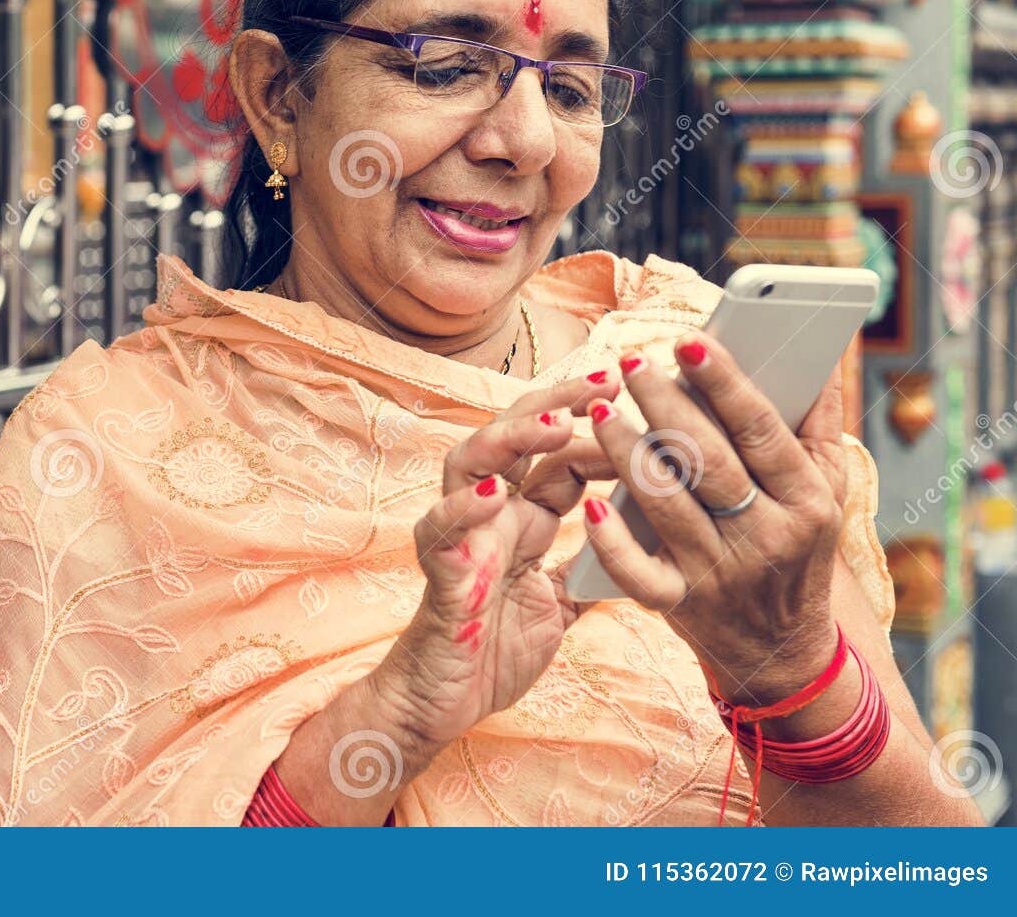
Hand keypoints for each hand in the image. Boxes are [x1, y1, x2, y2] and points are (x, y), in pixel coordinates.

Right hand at [370, 372, 620, 763]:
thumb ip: (590, 570)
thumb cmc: (493, 651)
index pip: (559, 456)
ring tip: (553, 426)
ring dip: (511, 439)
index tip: (643, 404)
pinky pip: (441, 529)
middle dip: (556, 403)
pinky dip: (463, 508)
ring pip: (470, 461)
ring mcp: (460, 536)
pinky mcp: (440, 571)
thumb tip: (642, 548)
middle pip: (514, 436)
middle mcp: (489, 516)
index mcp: (522, 520)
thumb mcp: (561, 606)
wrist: (445, 703)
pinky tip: (493, 495)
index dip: (596, 429)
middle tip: (605, 379)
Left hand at [580, 333, 848, 702]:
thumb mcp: (825, 491)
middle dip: (665, 406)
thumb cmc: (798, 546)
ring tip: (600, 410)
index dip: (724, 383)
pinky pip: (637, 573)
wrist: (784, 650)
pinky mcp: (680, 605)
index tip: (688, 341)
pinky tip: (591, 504)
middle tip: (631, 364)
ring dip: (626, 453)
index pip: (760, 430)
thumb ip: (818, 423)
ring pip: (665, 504)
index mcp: (806, 499)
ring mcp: (720, 573)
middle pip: (707, 461)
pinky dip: (612, 542)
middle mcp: (765, 536)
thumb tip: (822, 351)